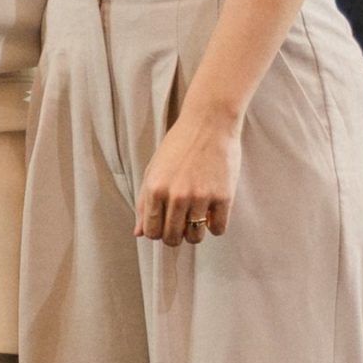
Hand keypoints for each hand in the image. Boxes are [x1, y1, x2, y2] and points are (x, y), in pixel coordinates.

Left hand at [137, 105, 241, 245]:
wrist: (209, 124)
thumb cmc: (178, 146)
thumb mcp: (153, 170)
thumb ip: (144, 203)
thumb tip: (139, 233)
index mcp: (155, 190)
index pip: (151, 231)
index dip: (157, 235)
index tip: (163, 229)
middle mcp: (176, 196)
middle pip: (172, 237)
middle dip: (175, 237)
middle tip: (180, 228)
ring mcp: (201, 197)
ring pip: (195, 236)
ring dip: (195, 234)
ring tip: (196, 221)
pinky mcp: (224, 196)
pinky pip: (219, 228)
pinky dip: (215, 227)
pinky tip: (213, 215)